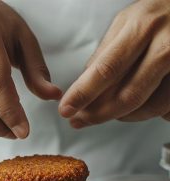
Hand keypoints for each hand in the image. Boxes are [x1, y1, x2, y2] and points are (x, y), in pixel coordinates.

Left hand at [59, 0, 169, 128]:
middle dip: (98, 114)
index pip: (105, 69)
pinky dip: (148, 112)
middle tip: (80, 120)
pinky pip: (165, 109)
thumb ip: (107, 53)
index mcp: (141, 27)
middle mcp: (164, 44)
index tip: (67, 109)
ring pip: (148, 107)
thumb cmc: (161, 14)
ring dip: (122, 116)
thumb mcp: (129, 23)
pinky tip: (138, 107)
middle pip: (127, 94)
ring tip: (109, 112)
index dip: (83, 94)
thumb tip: (83, 84)